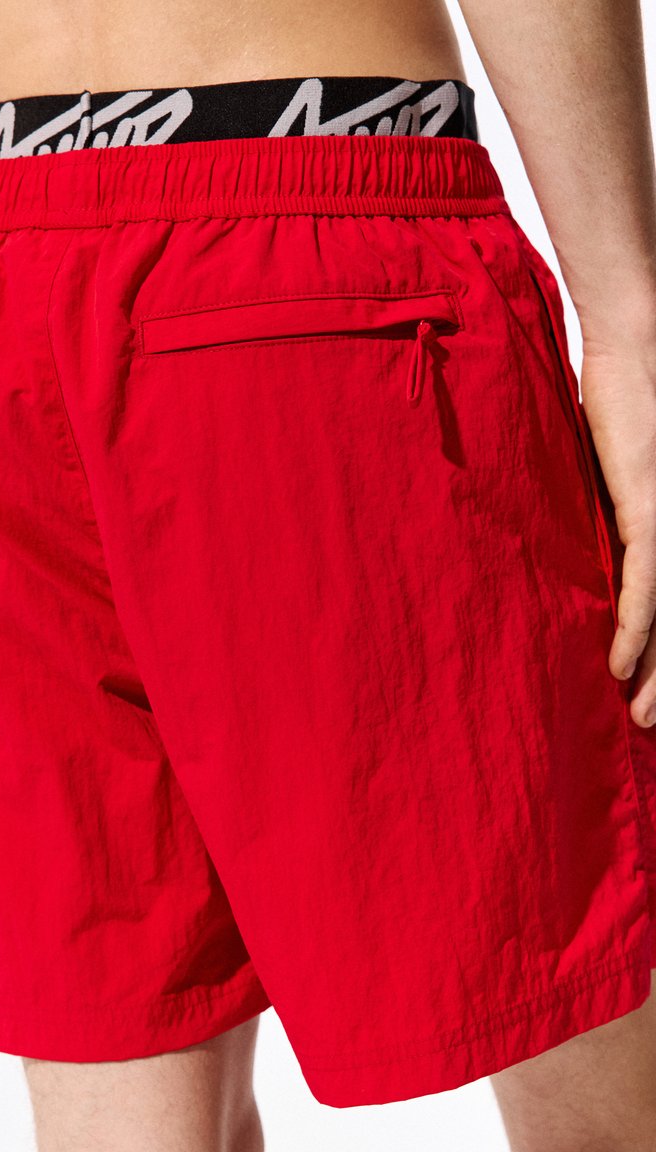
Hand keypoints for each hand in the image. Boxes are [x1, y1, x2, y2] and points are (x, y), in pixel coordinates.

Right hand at [579, 337, 655, 727]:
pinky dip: (636, 630)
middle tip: (648, 723)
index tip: (649, 690)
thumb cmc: (627, 399)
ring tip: (640, 716)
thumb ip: (615, 515)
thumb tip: (589, 547)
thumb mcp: (617, 473)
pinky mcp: (653, 509)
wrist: (637, 344)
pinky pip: (646, 587)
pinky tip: (620, 665)